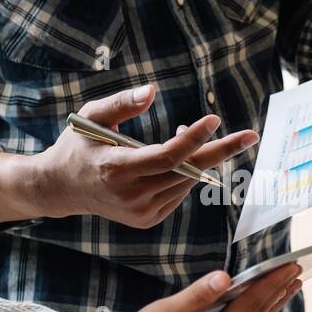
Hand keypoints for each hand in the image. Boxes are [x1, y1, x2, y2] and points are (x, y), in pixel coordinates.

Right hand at [0, 84, 258, 225]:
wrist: (62, 188)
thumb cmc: (79, 144)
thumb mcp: (92, 116)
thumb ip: (121, 103)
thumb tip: (152, 91)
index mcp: (116, 169)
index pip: (166, 156)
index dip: (193, 139)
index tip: (214, 119)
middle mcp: (130, 195)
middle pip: (186, 171)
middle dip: (219, 151)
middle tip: (250, 135)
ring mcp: (140, 212)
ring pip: (185, 183)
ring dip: (199, 157)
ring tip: (194, 132)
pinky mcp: (147, 220)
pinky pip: (178, 193)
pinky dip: (186, 173)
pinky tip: (179, 156)